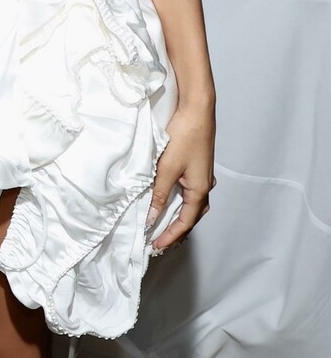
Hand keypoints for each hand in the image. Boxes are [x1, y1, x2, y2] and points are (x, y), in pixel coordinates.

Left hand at [147, 98, 215, 251]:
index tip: (155, 246)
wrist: (197, 111)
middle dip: (175, 231)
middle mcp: (205, 186)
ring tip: (162, 226)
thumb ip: (158, 195)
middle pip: (191, 217)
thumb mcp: (166, 169)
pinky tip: (167, 200)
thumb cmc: (185, 137)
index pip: (185, 223)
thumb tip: (151, 219)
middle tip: (158, 241)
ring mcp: (203, 177)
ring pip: (191, 205)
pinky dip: (179, 202)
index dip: (170, 236)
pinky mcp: (198, 167)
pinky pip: (189, 193)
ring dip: (177, 217)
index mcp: (200, 191)